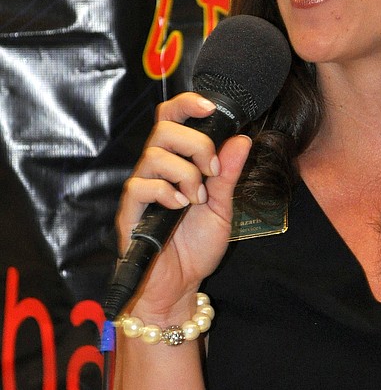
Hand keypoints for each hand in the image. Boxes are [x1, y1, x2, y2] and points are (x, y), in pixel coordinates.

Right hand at [116, 92, 251, 318]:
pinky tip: (179, 207)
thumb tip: (241, 138)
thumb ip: (228, 174)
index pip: (173, 119)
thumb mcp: (223, 207)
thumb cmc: (196, 245)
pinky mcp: (130, 210)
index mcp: (178, 163)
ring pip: (154, 155)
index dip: (188, 105)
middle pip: (163, 128)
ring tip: (197, 199)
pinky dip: (166, 192)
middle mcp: (156, 170)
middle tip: (212, 171)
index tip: (212, 108)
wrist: (181, 284)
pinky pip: (141, 186)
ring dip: (185, 173)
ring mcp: (141, 189)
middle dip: (195, 144)